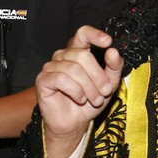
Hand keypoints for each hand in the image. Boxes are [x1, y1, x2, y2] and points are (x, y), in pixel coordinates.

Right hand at [36, 25, 122, 157]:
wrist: (75, 123)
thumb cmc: (90, 101)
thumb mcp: (109, 84)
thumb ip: (113, 67)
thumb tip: (112, 51)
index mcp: (79, 51)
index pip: (83, 33)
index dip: (95, 35)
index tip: (107, 42)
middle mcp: (63, 55)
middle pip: (83, 55)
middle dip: (98, 76)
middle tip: (105, 92)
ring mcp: (51, 66)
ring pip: (73, 68)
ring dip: (89, 87)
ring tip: (95, 99)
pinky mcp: (43, 79)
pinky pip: (61, 79)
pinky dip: (76, 91)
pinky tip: (80, 99)